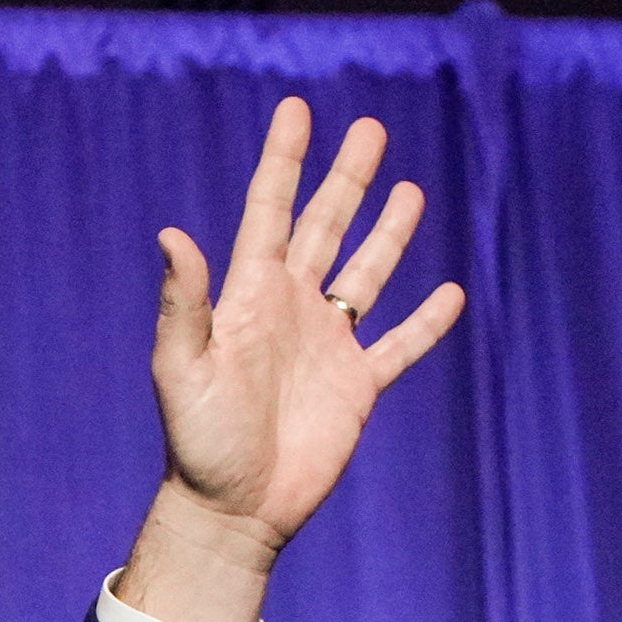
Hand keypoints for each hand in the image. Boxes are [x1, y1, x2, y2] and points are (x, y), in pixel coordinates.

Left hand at [123, 100, 465, 621]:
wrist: (232, 511)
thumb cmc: (197, 442)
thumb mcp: (182, 369)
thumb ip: (184, 303)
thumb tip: (171, 233)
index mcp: (249, 297)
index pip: (270, 212)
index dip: (284, 161)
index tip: (297, 110)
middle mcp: (291, 310)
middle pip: (327, 228)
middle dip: (347, 178)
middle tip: (369, 128)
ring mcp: (327, 347)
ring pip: (366, 274)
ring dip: (388, 233)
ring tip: (409, 190)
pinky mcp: (357, 387)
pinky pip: (399, 346)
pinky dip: (426, 323)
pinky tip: (449, 293)